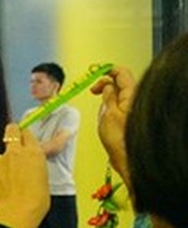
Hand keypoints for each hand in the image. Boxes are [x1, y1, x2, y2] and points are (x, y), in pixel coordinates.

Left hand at [0, 123, 49, 227]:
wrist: (17, 212)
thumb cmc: (36, 200)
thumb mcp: (44, 177)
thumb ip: (37, 162)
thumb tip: (34, 159)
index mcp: (34, 152)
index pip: (28, 133)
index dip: (27, 137)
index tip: (27, 141)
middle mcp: (15, 151)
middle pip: (12, 130)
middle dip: (13, 133)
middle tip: (15, 145)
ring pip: (1, 154)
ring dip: (4, 162)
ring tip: (10, 181)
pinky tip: (2, 187)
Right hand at [91, 66, 135, 184]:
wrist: (126, 157)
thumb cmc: (119, 139)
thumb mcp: (108, 113)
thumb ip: (108, 95)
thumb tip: (107, 85)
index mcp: (131, 95)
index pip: (122, 72)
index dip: (107, 69)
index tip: (95, 71)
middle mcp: (134, 100)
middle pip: (121, 81)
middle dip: (105, 82)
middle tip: (93, 89)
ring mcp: (131, 108)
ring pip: (119, 92)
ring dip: (107, 93)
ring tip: (97, 101)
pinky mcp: (128, 116)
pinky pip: (119, 102)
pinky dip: (110, 102)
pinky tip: (103, 109)